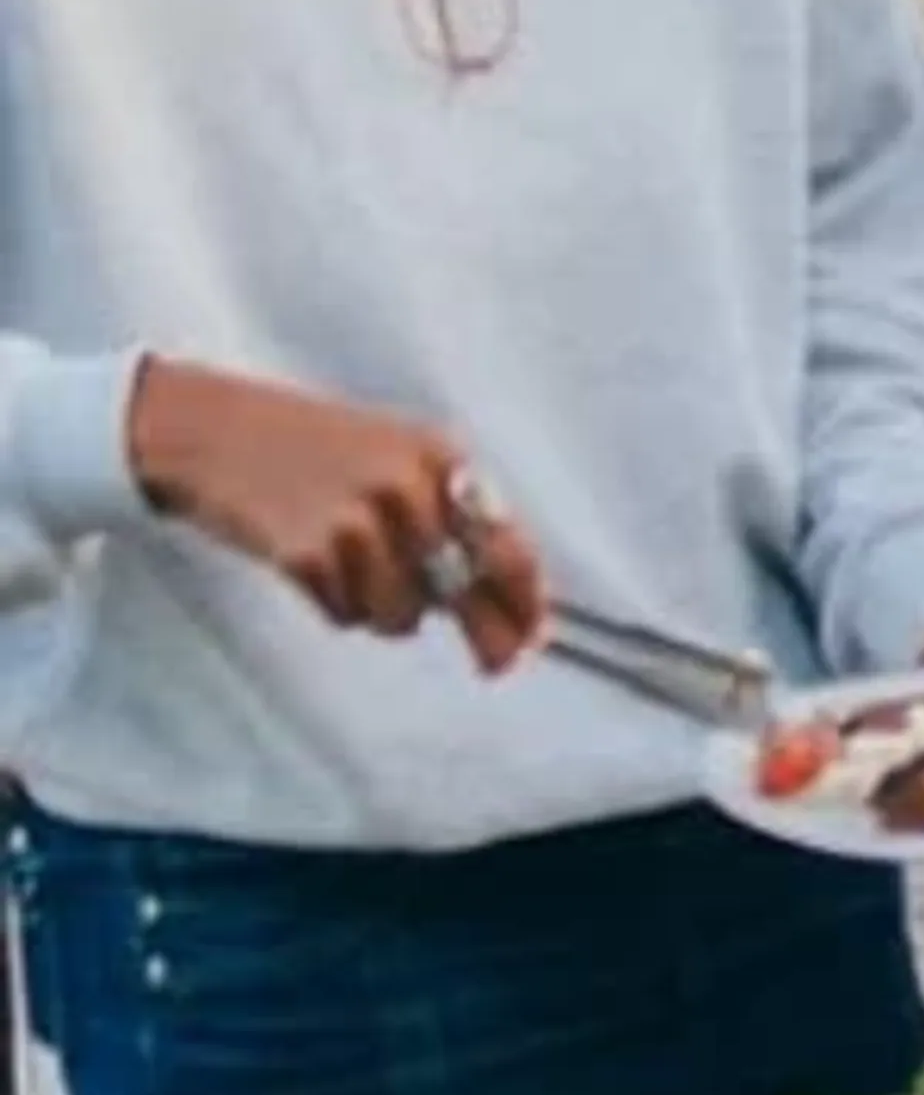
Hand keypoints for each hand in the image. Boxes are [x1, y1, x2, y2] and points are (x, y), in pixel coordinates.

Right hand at [128, 362, 548, 666]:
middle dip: (483, 633)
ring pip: (403, 615)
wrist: (216, 430)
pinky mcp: (306, 555)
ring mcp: (354, 522)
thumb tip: (508, 598)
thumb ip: (453, 514)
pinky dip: (335, 604)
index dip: (527, 600)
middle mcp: (404, 487)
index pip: (503, 543)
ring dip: (386, 609)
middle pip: (462, 590)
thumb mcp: (398, 454)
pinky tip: (313, 563)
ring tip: (354, 567)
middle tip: (496, 664)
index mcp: (437, 456)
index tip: (536, 636)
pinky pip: (346, 616)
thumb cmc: (316, 448)